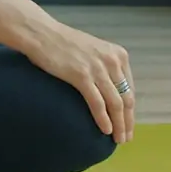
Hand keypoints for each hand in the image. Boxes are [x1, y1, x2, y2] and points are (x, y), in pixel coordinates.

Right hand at [25, 22, 134, 143]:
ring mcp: (97, 68)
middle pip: (126, 98)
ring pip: (115, 104)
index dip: (130, 110)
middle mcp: (111, 60)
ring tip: (117, 139)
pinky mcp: (81, 75)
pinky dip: (103, 119)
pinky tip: (105, 130)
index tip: (128, 124)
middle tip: (125, 138)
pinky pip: (98, 103)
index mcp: (117, 54)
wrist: (40, 32)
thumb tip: (111, 91)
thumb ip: (105, 66)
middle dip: (127, 121)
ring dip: (119, 125)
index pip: (129, 89)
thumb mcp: (92, 50)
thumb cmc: (62, 42)